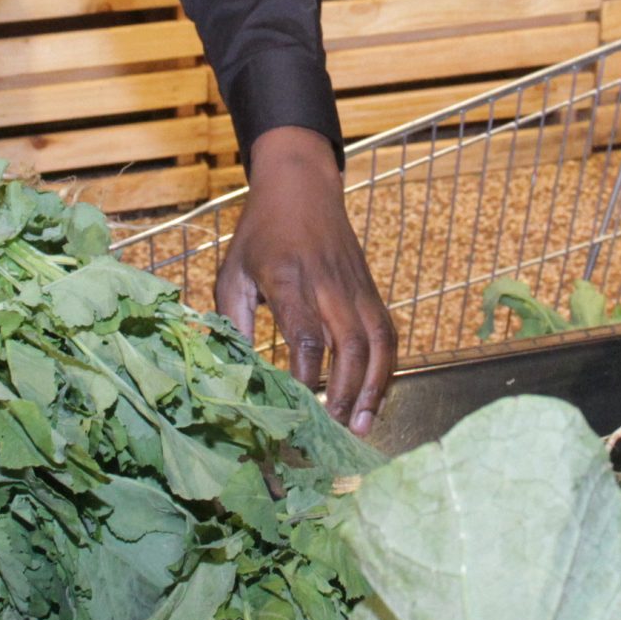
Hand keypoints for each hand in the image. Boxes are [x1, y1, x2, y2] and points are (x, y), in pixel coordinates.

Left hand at [221, 125, 396, 434]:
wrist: (301, 186)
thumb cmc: (260, 233)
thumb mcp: (233, 273)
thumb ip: (233, 323)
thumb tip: (235, 375)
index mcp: (289, 279)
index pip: (306, 335)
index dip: (306, 377)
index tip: (297, 411)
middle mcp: (329, 285)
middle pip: (350, 345)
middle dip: (345, 395)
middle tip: (333, 433)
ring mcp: (355, 287)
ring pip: (378, 342)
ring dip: (374, 388)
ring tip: (363, 427)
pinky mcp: (370, 290)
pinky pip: (387, 334)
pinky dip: (386, 369)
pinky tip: (375, 399)